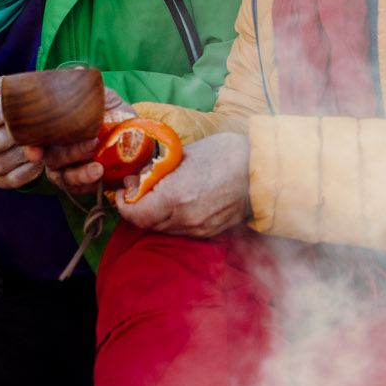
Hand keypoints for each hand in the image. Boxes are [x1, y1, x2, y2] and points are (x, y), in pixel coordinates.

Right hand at [32, 86, 136, 197]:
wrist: (141, 138)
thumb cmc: (116, 116)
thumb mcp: (105, 99)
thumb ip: (88, 89)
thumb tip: (76, 72)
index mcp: (56, 132)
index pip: (35, 140)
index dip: (31, 147)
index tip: (34, 152)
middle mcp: (58, 152)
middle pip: (50, 159)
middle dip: (67, 153)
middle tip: (91, 142)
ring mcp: (71, 169)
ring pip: (63, 177)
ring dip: (79, 172)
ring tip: (98, 166)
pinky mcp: (85, 184)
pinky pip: (78, 189)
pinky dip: (87, 182)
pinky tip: (99, 174)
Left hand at [114, 132, 250, 237]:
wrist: (262, 169)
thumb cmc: (225, 154)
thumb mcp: (185, 154)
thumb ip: (158, 169)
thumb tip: (138, 178)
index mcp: (175, 196)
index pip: (136, 214)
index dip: (124, 205)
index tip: (122, 193)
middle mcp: (185, 217)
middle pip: (148, 223)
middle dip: (138, 208)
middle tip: (137, 190)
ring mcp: (199, 228)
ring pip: (164, 229)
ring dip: (156, 215)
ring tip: (158, 195)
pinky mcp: (211, 232)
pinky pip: (182, 230)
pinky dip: (173, 219)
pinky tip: (178, 203)